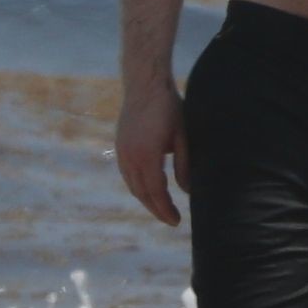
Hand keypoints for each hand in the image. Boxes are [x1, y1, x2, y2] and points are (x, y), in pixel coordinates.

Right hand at [115, 84, 188, 226]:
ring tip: (162, 208)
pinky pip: (128, 175)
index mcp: (146, 156)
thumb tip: (188, 191)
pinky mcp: (120, 147)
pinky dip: (138, 187)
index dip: (165, 209)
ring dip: (146, 199)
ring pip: (133, 186)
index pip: (155, 192)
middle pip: (142, 193)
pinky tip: (149, 190)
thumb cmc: (169, 108)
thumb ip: (184, 165)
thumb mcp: (182, 137)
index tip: (176, 221)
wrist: (145, 85)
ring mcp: (122, 153)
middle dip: (156, 209)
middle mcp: (129, 158)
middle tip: (171, 220)